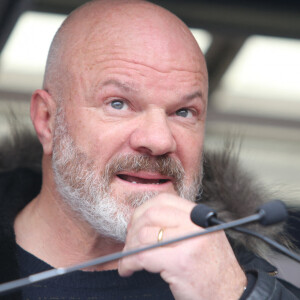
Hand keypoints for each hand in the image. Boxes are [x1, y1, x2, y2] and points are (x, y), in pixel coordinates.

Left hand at [118, 193, 246, 299]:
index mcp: (199, 215)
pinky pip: (143, 256)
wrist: (233, 295)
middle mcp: (195, 224)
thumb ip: (181, 223)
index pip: (163, 200)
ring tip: (128, 259)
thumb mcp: (203, 236)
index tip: (136, 224)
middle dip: (133, 229)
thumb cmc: (214, 269)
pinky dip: (128, 262)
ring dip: (129, 248)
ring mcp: (188, 241)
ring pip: (144, 235)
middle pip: (150, 214)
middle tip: (129, 243)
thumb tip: (146, 220)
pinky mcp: (180, 262)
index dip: (143, 210)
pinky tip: (127, 269)